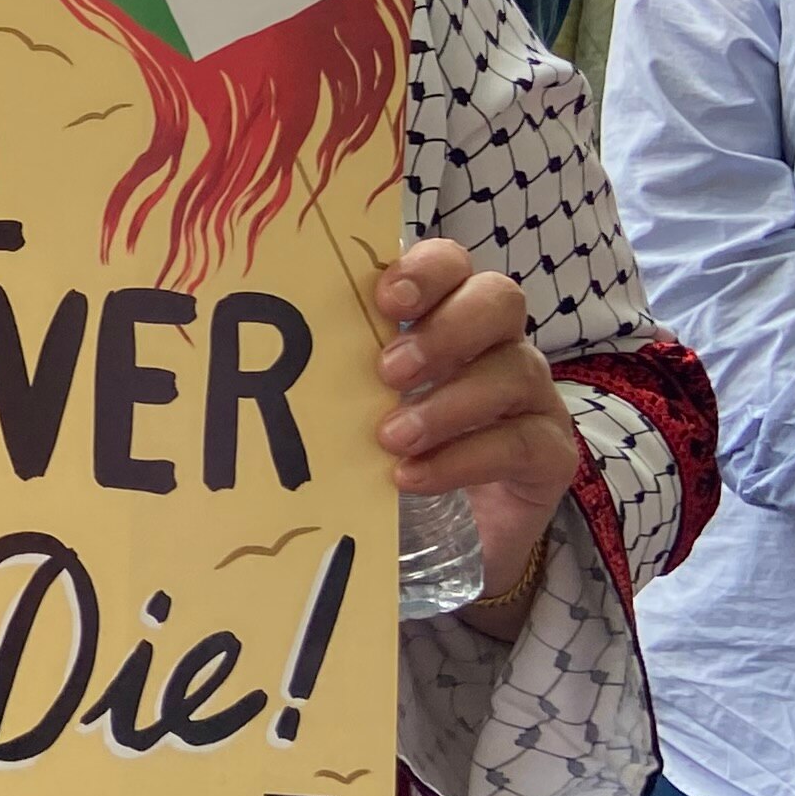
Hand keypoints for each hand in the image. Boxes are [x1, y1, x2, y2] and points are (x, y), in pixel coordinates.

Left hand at [374, 240, 577, 618]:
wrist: (460, 533)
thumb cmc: (400, 447)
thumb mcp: (363, 402)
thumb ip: (337, 370)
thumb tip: (246, 350)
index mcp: (450, 313)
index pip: (452, 262)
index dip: (425, 269)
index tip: (385, 300)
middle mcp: (500, 343)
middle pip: (499, 299)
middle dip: (444, 329)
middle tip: (388, 371)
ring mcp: (532, 395)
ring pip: (513, 370)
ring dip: (446, 402)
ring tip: (391, 438)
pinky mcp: (548, 452)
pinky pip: (520, 442)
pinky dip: (462, 459)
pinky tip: (413, 477)